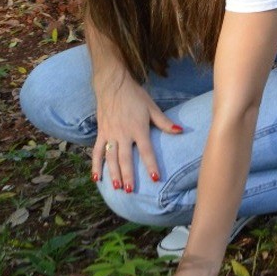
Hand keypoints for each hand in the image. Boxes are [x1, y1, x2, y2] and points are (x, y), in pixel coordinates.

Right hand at [92, 74, 178, 193]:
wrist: (113, 84)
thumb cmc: (135, 96)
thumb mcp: (152, 107)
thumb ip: (165, 122)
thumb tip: (181, 131)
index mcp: (138, 128)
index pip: (146, 150)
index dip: (151, 164)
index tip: (156, 178)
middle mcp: (123, 134)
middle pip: (125, 158)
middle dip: (129, 175)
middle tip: (131, 191)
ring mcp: (110, 134)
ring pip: (111, 158)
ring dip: (113, 173)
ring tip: (117, 187)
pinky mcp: (101, 133)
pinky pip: (97, 151)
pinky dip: (96, 165)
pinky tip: (96, 178)